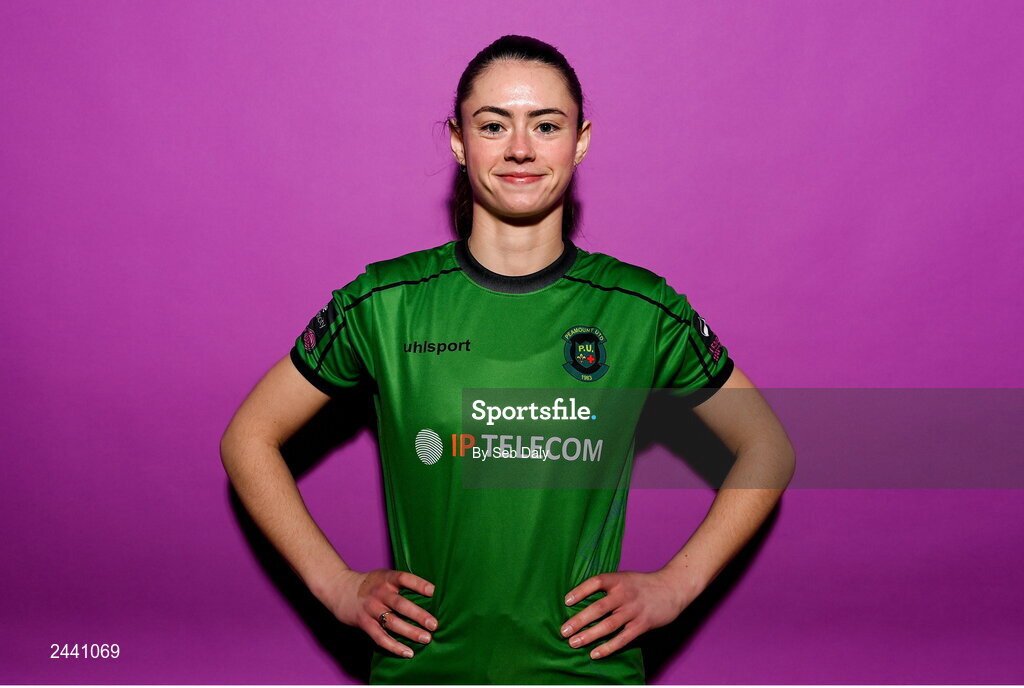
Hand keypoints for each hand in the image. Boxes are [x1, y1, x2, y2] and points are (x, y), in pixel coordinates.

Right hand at [316, 568, 437, 658]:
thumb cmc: (371, 584)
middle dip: (418, 615)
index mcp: (386, 578)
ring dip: (410, 632)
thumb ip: (401, 585)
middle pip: (400, 604)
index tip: (433, 591)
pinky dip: (394, 646)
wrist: (341, 589)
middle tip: (434, 624)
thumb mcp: (384, 577)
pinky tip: (408, 652)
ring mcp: (371, 608)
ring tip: (426, 639)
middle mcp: (379, 593)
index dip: (418, 584)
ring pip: (392, 622)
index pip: (404, 578)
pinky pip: (380, 637)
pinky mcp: (364, 623)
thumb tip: (431, 596)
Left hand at [560, 569, 696, 659]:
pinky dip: (608, 647)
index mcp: (619, 580)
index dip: (580, 591)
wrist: (672, 588)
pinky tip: (595, 653)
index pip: (596, 582)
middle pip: (598, 608)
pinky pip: (622, 638)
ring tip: (574, 643)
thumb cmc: (642, 585)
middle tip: (564, 631)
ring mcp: (634, 610)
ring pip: (608, 625)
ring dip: (589, 635)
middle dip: (579, 620)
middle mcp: (625, 594)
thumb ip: (608, 588)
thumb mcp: (625, 578)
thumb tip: (581, 601)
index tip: (566, 601)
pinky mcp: (642, 624)